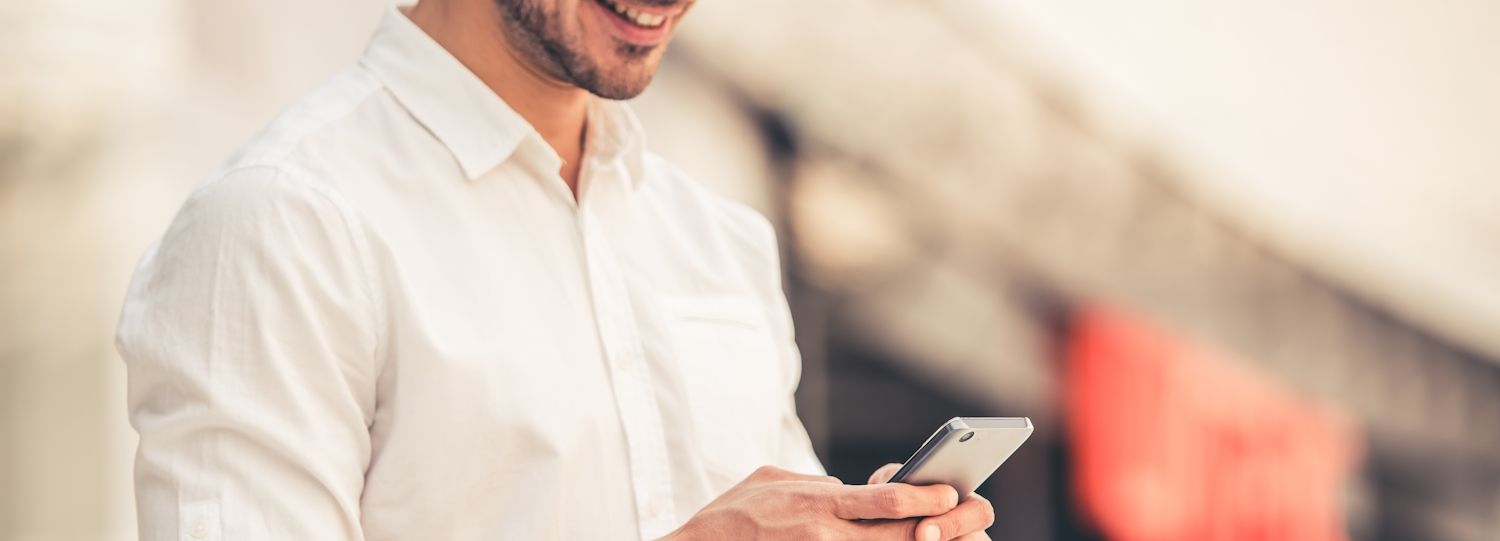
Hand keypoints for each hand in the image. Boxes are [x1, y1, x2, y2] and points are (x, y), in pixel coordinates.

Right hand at [660, 465, 993, 540]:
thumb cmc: (729, 515)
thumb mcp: (770, 479)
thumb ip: (811, 483)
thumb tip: (842, 488)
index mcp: (818, 503)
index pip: (887, 500)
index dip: (926, 498)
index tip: (951, 494)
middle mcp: (824, 536)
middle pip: (896, 537)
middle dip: (936, 531)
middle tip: (964, 524)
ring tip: (937, 539)